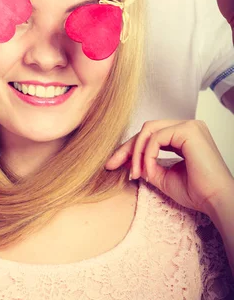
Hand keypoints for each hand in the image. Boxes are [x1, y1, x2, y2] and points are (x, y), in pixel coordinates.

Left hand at [105, 120, 233, 217]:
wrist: (215, 201)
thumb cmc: (197, 192)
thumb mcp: (164, 177)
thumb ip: (147, 165)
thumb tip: (128, 161)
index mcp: (184, 135)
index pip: (151, 135)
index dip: (131, 149)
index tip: (113, 164)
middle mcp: (187, 126)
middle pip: (147, 129)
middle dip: (127, 147)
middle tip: (111, 164)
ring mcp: (189, 126)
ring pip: (148, 130)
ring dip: (136, 152)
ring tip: (134, 173)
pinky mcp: (188, 130)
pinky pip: (156, 138)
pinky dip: (147, 154)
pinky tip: (149, 171)